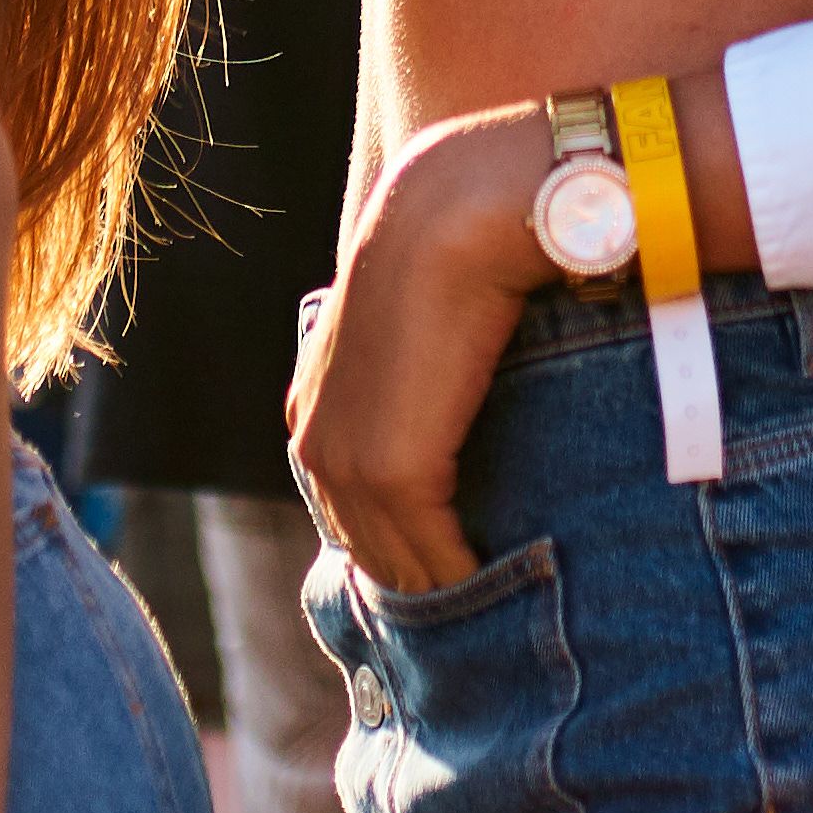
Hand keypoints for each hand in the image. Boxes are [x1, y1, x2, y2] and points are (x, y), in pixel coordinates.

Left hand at [287, 103, 557, 595]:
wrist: (482, 197)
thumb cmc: (477, 228)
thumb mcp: (431, 294)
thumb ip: (425, 349)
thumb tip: (466, 374)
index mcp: (319, 387)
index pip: (342, 488)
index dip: (390, 531)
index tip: (438, 559)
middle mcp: (317, 423)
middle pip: (359, 532)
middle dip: (408, 571)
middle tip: (470, 615)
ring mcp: (347, 447)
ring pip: (389, 549)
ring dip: (437, 585)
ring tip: (492, 614)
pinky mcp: (392, 464)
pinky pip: (423, 546)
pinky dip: (458, 574)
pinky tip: (495, 585)